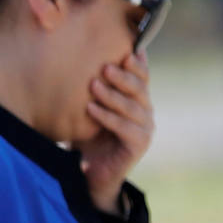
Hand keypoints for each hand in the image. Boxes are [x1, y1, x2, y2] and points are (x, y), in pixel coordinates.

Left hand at [76, 52, 153, 212]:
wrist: (91, 171)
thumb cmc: (87, 134)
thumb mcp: (88, 107)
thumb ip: (93, 86)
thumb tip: (77, 57)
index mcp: (136, 98)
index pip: (142, 76)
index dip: (137, 63)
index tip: (126, 51)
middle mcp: (145, 111)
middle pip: (139, 88)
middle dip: (123, 76)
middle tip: (105, 67)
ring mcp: (145, 128)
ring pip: (132, 107)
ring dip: (112, 95)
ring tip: (93, 85)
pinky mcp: (139, 145)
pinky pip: (125, 128)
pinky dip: (107, 117)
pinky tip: (91, 109)